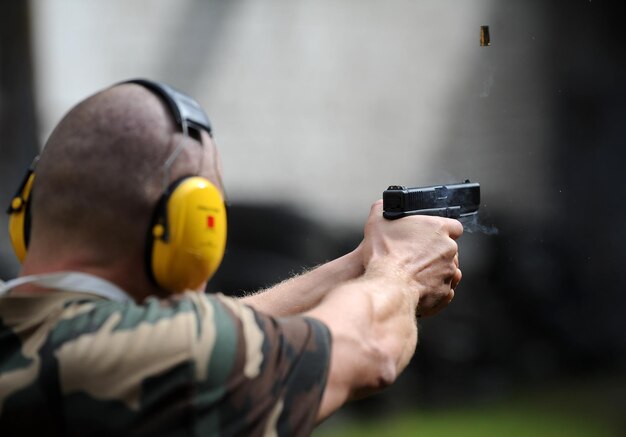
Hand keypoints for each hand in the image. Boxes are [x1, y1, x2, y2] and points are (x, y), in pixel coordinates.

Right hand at [361, 200, 462, 315]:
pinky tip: (416, 286)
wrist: (388, 286)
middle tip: (415, 256)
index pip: (454, 226)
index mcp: (438, 228)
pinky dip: (432, 288)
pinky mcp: (444, 292)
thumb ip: (382, 209)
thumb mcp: (377, 222)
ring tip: (413, 273)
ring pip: (446, 270)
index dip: (443, 231)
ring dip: (434, 271)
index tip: (431, 235)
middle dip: (434, 253)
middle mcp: (449, 249)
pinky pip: (443, 289)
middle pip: (448, 249)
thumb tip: (382, 207)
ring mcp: (448, 272)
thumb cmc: (384, 255)